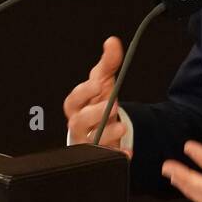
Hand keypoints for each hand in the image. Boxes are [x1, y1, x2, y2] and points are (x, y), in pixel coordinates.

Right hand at [63, 36, 131, 155]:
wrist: (103, 127)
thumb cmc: (97, 102)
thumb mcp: (104, 82)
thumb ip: (108, 63)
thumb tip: (112, 41)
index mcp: (77, 105)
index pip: (73, 99)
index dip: (84, 92)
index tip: (98, 84)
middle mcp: (78, 124)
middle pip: (77, 122)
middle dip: (94, 114)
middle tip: (111, 105)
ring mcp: (87, 142)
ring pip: (89, 143)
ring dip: (105, 135)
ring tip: (121, 126)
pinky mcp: (100, 155)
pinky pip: (105, 159)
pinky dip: (117, 156)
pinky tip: (127, 152)